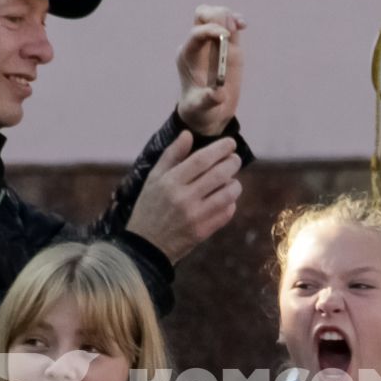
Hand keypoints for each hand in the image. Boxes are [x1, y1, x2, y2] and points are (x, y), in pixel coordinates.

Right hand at [126, 130, 241, 262]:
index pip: (201, 159)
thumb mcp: (154, 178)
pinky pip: (226, 213)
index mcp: (170, 182)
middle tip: (235, 159)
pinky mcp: (202, 231)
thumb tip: (188, 134)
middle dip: (232, 163)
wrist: (145, 246)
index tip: (230, 143)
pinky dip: (231, 203)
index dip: (219, 148)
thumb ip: (171, 155)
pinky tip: (226, 199)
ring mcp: (194, 216)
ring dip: (235, 184)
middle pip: (218, 174)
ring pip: (227, 194)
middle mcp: (183, 198)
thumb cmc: (150, 207)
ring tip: (232, 180)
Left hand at [174, 5, 244, 135]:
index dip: (210, 29)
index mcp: (188, 55)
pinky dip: (236, 21)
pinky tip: (243, 25)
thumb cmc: (200, 109)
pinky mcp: (228, 46)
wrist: (208, 112)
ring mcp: (213, 43)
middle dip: (217, 16)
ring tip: (239, 26)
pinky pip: (230, 26)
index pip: (196, 33)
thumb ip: (208, 100)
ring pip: (216, 15)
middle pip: (202, 15)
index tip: (225, 36)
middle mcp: (199, 45)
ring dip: (228, 16)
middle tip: (230, 30)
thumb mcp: (201, 108)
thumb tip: (217, 93)